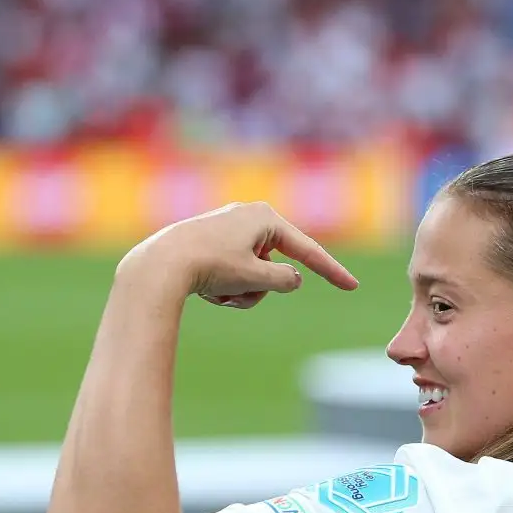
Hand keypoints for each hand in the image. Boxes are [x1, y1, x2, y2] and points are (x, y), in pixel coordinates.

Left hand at [119, 201, 359, 307]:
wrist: (159, 265)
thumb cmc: (210, 266)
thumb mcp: (256, 278)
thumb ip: (285, 279)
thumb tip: (292, 278)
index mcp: (266, 217)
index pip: (308, 250)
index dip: (332, 272)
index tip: (353, 287)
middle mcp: (249, 216)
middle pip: (276, 265)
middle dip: (260, 288)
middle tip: (235, 294)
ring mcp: (230, 228)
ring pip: (255, 272)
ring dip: (244, 291)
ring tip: (219, 295)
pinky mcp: (213, 241)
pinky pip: (236, 271)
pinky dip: (228, 286)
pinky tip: (206, 290)